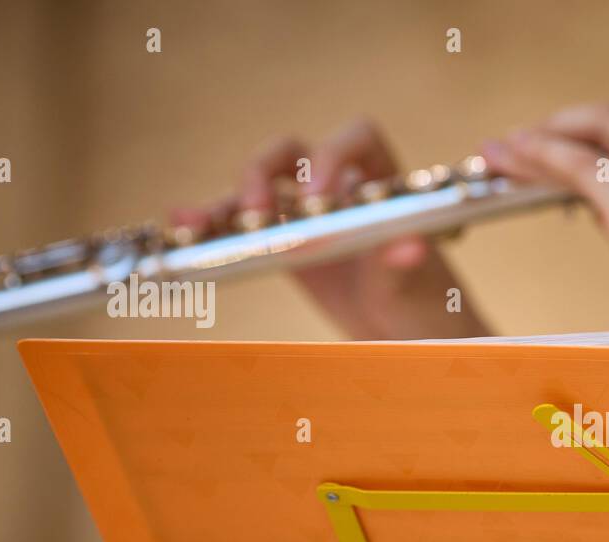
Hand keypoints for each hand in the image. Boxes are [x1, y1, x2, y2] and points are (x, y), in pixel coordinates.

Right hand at [170, 119, 486, 339]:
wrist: (410, 335)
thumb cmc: (425, 303)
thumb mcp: (417, 286)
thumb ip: (406, 265)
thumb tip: (408, 248)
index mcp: (382, 185)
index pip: (358, 139)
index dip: (334, 155)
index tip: (319, 196)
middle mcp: (341, 190)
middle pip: (292, 154)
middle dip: (266, 172)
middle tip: (260, 210)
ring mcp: (308, 216)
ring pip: (258, 188)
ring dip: (226, 199)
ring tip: (197, 222)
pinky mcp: (284, 245)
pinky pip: (244, 227)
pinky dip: (213, 225)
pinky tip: (183, 227)